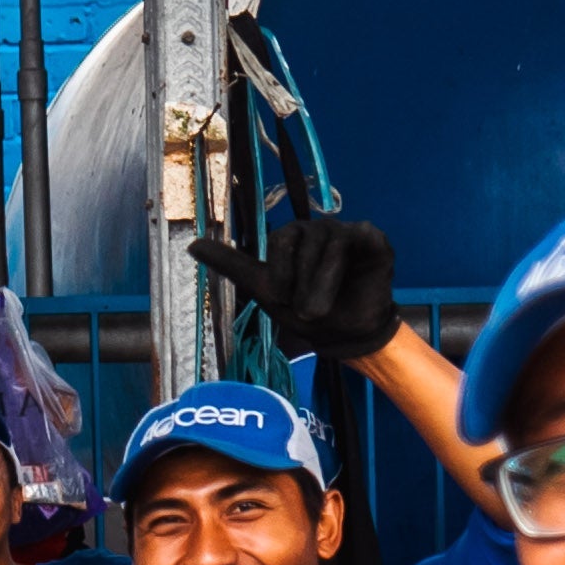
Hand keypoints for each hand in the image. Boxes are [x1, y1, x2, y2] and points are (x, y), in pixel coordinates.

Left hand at [246, 210, 400, 366]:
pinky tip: (354, 278)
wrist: (344, 335)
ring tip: (322, 309)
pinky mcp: (373, 240)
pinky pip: (361, 237)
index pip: (281, 238)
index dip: (280, 271)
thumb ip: (232, 265)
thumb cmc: (305, 311)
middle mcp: (318, 229)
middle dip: (302, 281)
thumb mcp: (264, 290)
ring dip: (324, 283)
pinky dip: (352, 263)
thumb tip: (191, 246)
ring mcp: (347, 232)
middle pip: (305, 239)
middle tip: (304, 309)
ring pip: (332, 244)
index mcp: (293, 236)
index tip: (282, 299)